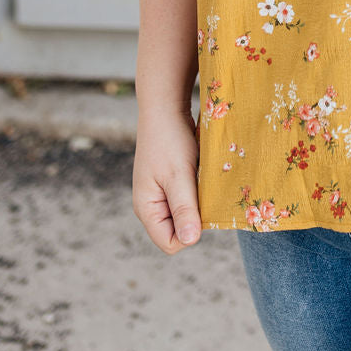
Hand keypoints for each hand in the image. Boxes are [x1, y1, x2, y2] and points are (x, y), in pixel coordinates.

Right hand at [133, 108, 201, 253]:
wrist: (165, 107)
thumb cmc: (170, 140)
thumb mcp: (179, 175)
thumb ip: (184, 208)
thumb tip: (190, 241)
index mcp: (147, 209)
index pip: (170, 243)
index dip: (190, 232)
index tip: (201, 206)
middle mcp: (151, 206)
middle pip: (179, 230)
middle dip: (196, 215)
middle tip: (204, 189)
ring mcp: (160, 194)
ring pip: (186, 213)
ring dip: (199, 201)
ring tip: (202, 179)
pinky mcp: (171, 182)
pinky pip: (188, 198)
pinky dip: (198, 189)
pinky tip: (202, 173)